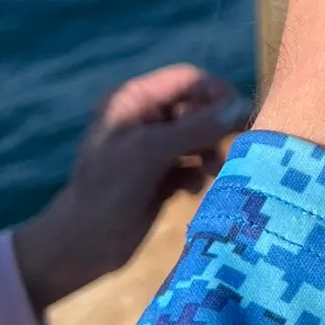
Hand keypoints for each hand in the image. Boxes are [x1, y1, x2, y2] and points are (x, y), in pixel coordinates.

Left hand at [13, 64, 245, 311]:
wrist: (83, 245)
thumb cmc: (108, 190)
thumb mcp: (150, 152)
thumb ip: (195, 127)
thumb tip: (241, 106)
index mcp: (133, 100)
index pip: (188, 79)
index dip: (216, 93)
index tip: (240, 117)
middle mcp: (145, 118)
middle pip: (198, 107)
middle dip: (215, 127)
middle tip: (230, 149)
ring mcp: (153, 148)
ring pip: (200, 137)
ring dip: (210, 152)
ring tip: (212, 172)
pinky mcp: (162, 175)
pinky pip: (194, 164)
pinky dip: (199, 174)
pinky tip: (192, 190)